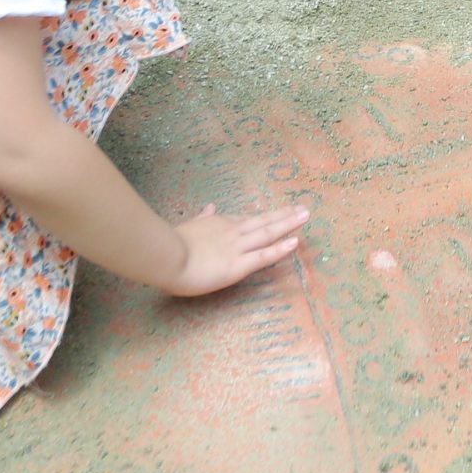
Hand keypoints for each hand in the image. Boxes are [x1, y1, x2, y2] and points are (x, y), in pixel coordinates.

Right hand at [159, 202, 308, 295]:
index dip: (264, 217)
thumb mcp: (188, 225)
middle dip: (284, 215)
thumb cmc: (170, 244)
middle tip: (303, 208)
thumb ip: (201, 218)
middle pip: (264, 221)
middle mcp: (232, 232)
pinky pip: (264, 256)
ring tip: (306, 216)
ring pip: (268, 233)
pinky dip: (281, 249)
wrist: (165, 255)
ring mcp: (237, 247)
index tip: (278, 213)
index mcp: (218, 223)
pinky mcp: (238, 265)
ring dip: (289, 224)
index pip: (246, 220)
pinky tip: (295, 242)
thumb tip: (209, 206)